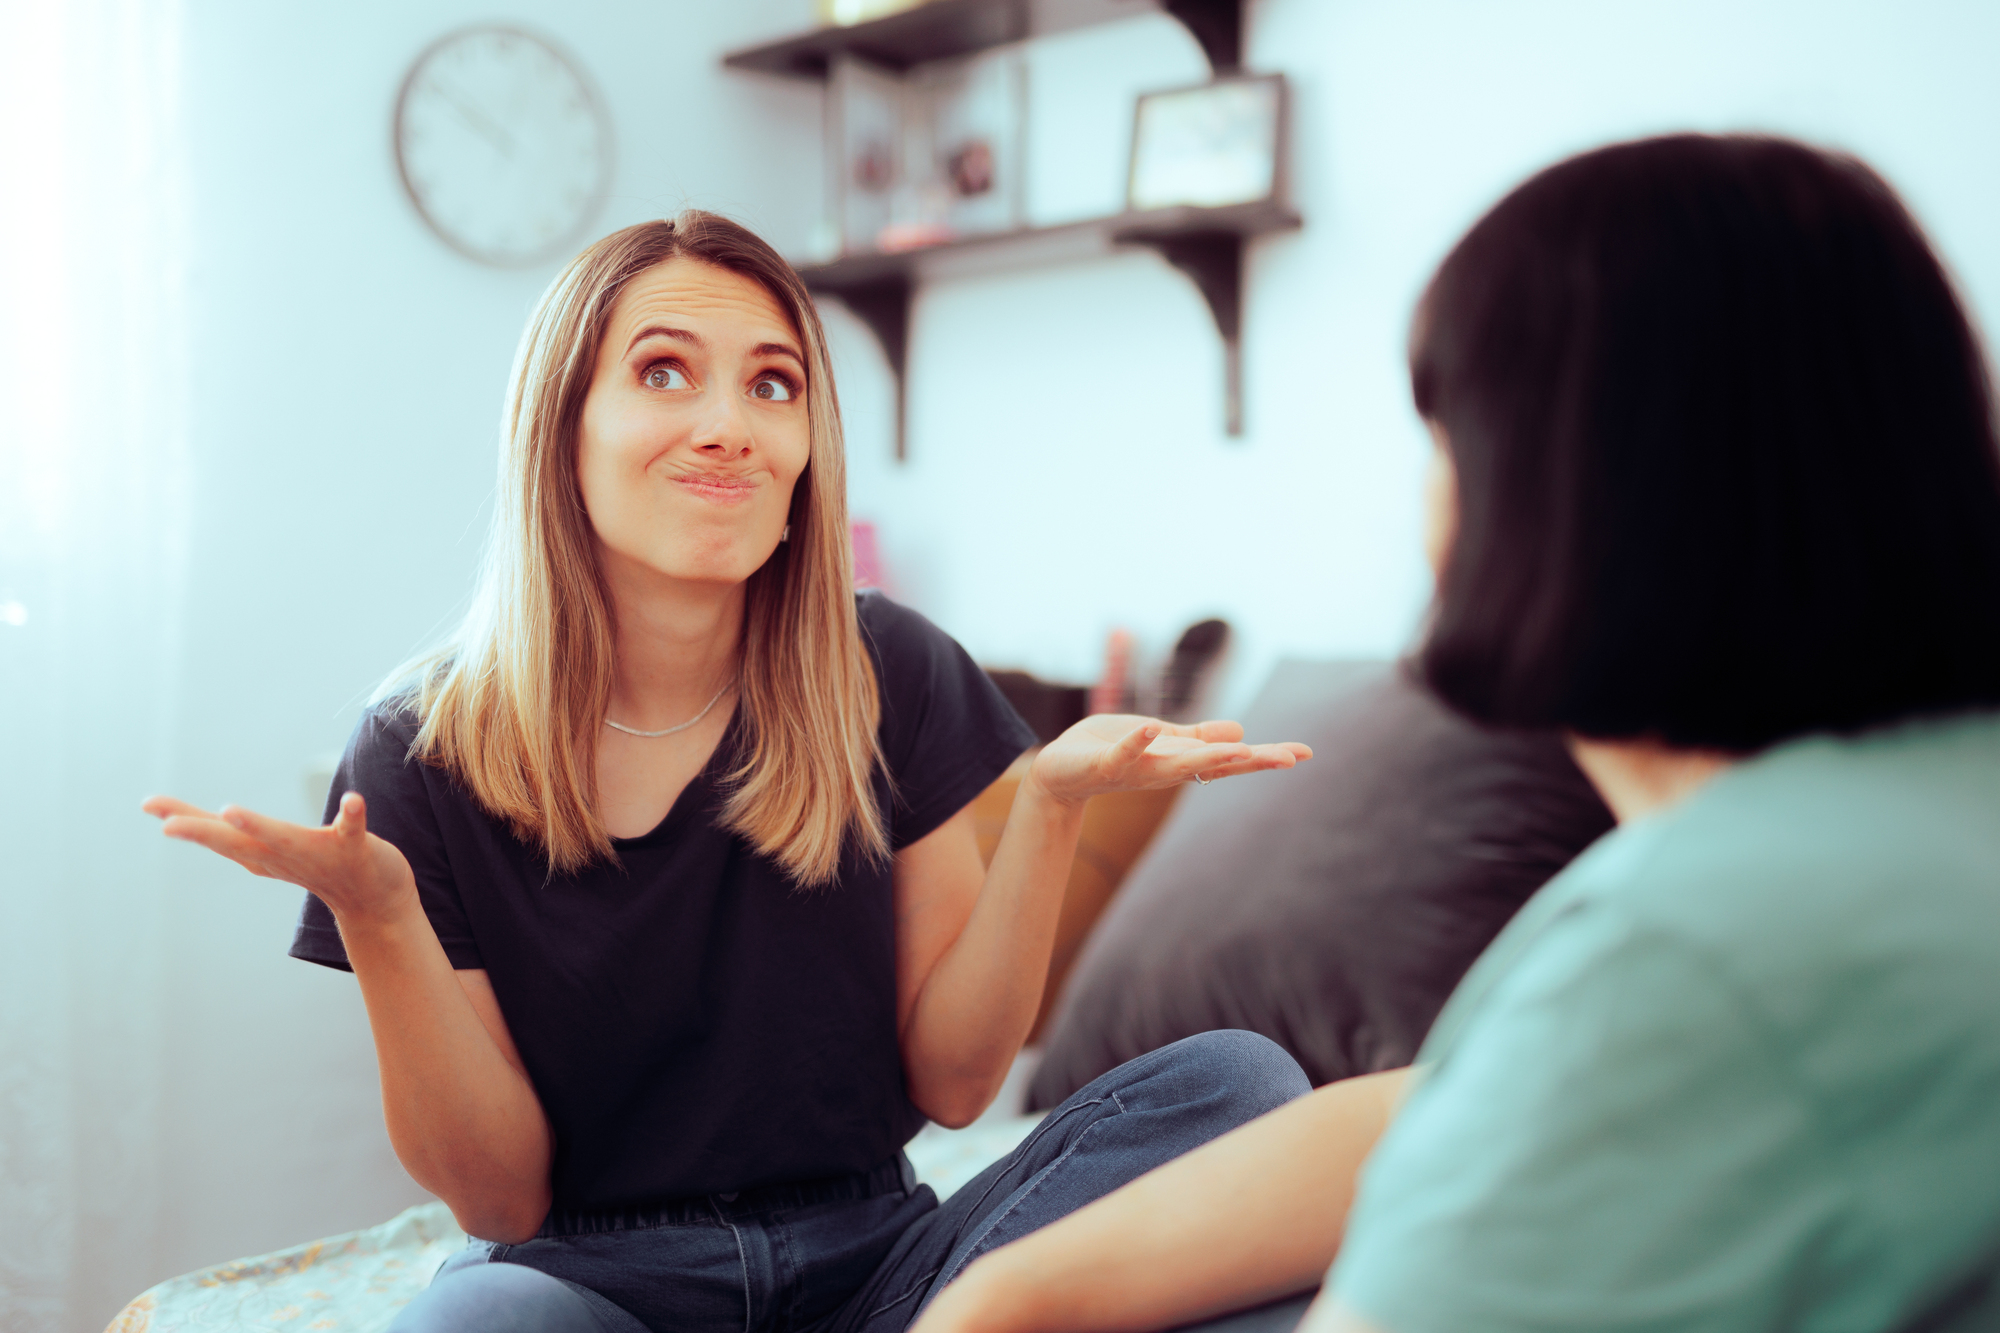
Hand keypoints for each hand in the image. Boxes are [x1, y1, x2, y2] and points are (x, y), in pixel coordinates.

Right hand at [141, 791, 418, 924]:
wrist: (374, 902)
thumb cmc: (317, 865)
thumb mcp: (271, 850)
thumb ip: (244, 834)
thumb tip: (207, 814)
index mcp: (261, 853)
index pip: (216, 833)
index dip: (183, 817)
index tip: (148, 804)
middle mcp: (281, 854)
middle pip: (236, 841)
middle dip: (203, 831)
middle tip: (168, 824)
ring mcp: (317, 853)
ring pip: (285, 838)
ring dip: (259, 827)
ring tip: (231, 811)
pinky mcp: (355, 849)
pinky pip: (353, 829)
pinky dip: (352, 814)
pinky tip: (354, 799)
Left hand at [1028, 714, 1311, 806]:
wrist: (1059, 770)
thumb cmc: (1110, 750)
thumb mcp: (1162, 738)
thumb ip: (1197, 737)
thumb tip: (1241, 731)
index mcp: (1183, 760)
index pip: (1232, 759)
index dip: (1266, 756)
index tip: (1304, 753)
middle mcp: (1167, 770)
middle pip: (1217, 766)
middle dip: (1254, 761)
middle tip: (1290, 759)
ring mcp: (1138, 769)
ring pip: (1179, 765)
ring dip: (1208, 757)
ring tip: (1241, 746)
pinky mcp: (1106, 764)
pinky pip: (1124, 753)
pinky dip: (1136, 742)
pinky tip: (1149, 726)